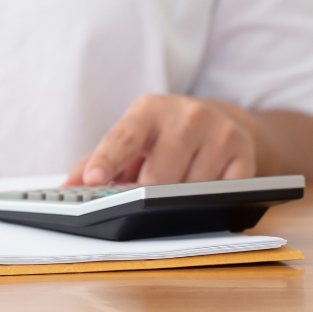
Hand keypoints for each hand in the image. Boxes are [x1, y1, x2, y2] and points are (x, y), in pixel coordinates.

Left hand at [65, 94, 256, 186]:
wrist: (222, 122)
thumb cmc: (163, 137)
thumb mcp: (131, 139)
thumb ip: (96, 161)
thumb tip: (68, 187)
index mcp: (148, 109)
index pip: (123, 138)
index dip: (106, 161)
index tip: (93, 180)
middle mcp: (186, 114)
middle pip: (156, 177)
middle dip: (146, 196)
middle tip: (144, 197)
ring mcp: (219, 133)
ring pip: (188, 192)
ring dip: (178, 201)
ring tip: (179, 185)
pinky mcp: (245, 155)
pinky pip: (218, 196)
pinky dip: (207, 202)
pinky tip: (205, 188)